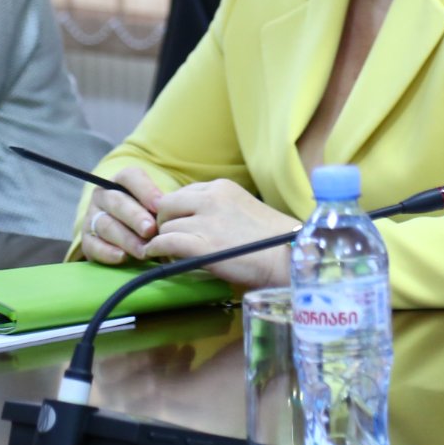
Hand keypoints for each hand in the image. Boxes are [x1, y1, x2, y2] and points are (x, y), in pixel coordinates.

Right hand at [78, 166, 165, 264]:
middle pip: (117, 202)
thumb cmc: (151, 217)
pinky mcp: (87, 241)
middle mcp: (103, 196)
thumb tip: (172, 214)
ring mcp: (92, 217)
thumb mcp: (158, 207)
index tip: (161, 205)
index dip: (146, 190)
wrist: (133, 237)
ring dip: (126, 239)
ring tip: (143, 250)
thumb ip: (162, 207)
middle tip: (150, 230)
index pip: (130, 177)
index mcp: (121, 181)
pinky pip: (93, 245)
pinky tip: (123, 257)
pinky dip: (108, 252)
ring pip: (106, 225)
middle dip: (135, 217)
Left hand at [141, 179, 301, 289]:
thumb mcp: (244, 208)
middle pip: (167, 204)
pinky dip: (156, 250)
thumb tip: (196, 221)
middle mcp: (211, 198)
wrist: (287, 256)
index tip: (180, 225)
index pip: (184, 193)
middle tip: (169, 239)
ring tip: (168, 254)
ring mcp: (205, 220)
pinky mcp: (200, 244)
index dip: (178, 211)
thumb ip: (219, 209)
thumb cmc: (272, 239)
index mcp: (222, 187)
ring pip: (165, 226)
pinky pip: (164, 242)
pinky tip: (157, 257)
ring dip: (163, 240)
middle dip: (165, 222)